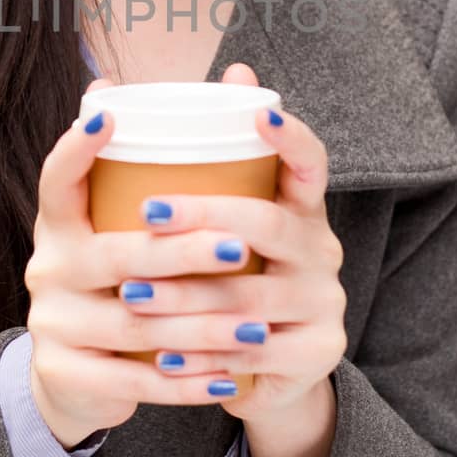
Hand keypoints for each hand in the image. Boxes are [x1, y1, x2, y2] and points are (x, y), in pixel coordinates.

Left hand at [85, 65, 347, 428]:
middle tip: (148, 211)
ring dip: (186, 298)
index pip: (310, 164)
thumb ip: (190, 172)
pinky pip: (254, 355)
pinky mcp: (317, 353)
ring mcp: (324, 303)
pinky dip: (203, 357)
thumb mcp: (220, 229)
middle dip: (206, 217)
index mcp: (301, 210)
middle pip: (270, 225)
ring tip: (131, 294)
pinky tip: (161, 358)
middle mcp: (321, 251)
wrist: (273, 371)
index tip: (258, 115)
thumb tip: (133, 85)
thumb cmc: (231, 280)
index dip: (291, 138)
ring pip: (251, 298)